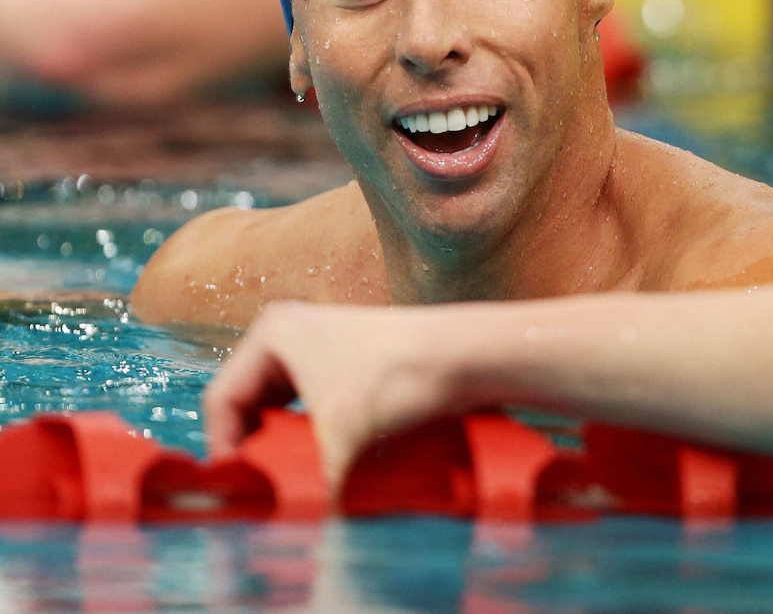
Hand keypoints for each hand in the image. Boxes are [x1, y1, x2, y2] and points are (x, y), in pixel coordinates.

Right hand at [204, 300, 454, 493]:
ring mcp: (316, 343)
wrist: (462, 356)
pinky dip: (303, 433)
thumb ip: (304, 490)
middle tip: (263, 491)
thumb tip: (291, 530)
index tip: (242, 492)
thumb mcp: (339, 441)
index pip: (221, 401)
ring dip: (279, 444)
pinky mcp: (342, 360)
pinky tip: (318, 459)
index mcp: (271, 333)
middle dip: (252, 449)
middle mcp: (287, 331)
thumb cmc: (396, 379)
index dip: (225, 452)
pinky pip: (302, 404)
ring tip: (289, 480)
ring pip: (275, 406)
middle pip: (246, 402)